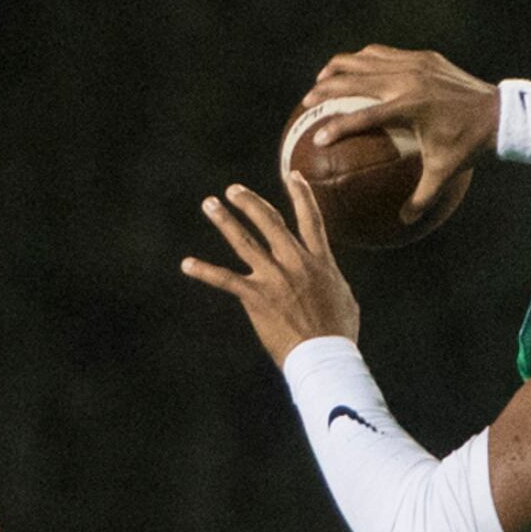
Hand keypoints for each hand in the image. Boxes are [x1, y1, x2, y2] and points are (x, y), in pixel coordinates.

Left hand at [181, 174, 361, 364]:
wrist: (325, 356)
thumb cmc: (339, 334)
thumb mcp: (344, 298)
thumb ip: (331, 279)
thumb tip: (329, 276)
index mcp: (320, 262)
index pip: (311, 219)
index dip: (302, 195)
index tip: (293, 176)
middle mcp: (295, 263)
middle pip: (270, 221)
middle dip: (250, 202)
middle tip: (234, 190)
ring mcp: (274, 278)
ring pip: (244, 241)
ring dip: (225, 220)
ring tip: (211, 204)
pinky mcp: (256, 297)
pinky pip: (225, 280)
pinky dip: (204, 271)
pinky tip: (187, 264)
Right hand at [297, 45, 498, 223]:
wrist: (499, 113)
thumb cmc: (470, 146)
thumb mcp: (444, 173)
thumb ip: (421, 197)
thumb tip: (404, 222)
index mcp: (407, 107)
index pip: (360, 116)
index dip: (335, 127)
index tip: (315, 139)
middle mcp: (406, 80)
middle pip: (351, 79)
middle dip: (324, 89)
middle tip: (307, 102)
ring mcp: (414, 64)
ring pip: (364, 58)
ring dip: (339, 68)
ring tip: (323, 80)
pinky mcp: (424, 57)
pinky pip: (385, 53)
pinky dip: (365, 60)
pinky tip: (356, 70)